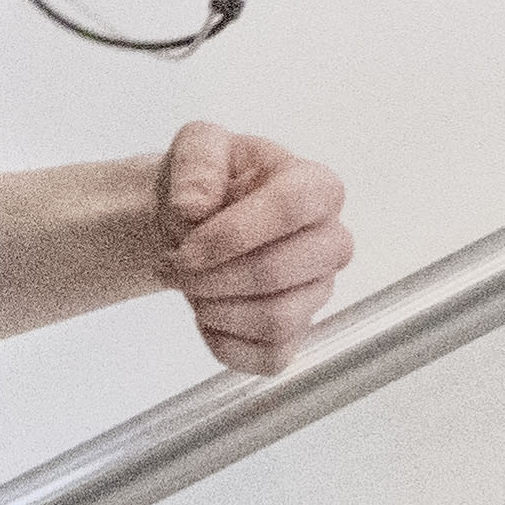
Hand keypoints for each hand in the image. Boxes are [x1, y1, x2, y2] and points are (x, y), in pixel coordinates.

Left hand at [155, 124, 353, 376]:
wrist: (193, 221)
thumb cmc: (208, 183)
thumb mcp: (198, 146)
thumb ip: (198, 161)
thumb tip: (194, 205)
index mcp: (316, 187)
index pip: (293, 208)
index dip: (234, 234)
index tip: (186, 246)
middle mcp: (330, 242)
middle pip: (279, 273)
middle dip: (213, 277)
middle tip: (175, 267)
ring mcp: (318, 292)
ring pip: (276, 320)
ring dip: (216, 310)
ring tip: (188, 287)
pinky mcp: (298, 334)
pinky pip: (271, 358)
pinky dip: (225, 344)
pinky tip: (205, 317)